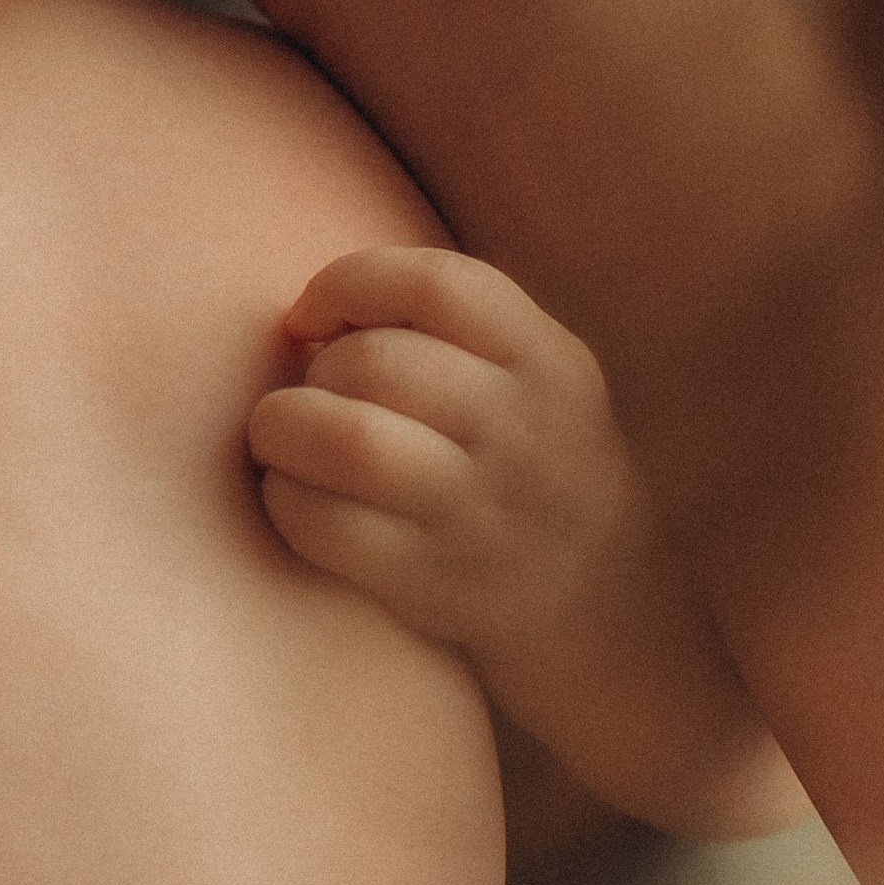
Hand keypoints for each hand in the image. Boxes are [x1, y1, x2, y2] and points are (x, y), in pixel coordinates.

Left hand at [249, 246, 642, 691]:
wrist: (602, 601)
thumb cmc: (531, 456)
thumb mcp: (537, 371)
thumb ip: (447, 323)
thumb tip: (309, 314)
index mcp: (550, 361)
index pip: (435, 285)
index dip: (348, 283)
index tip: (312, 316)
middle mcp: (524, 433)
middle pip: (376, 361)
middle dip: (314, 366)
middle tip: (313, 390)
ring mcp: (480, 514)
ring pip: (348, 439)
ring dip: (283, 427)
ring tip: (281, 433)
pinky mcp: (432, 583)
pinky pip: (327, 525)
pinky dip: (285, 497)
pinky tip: (293, 490)